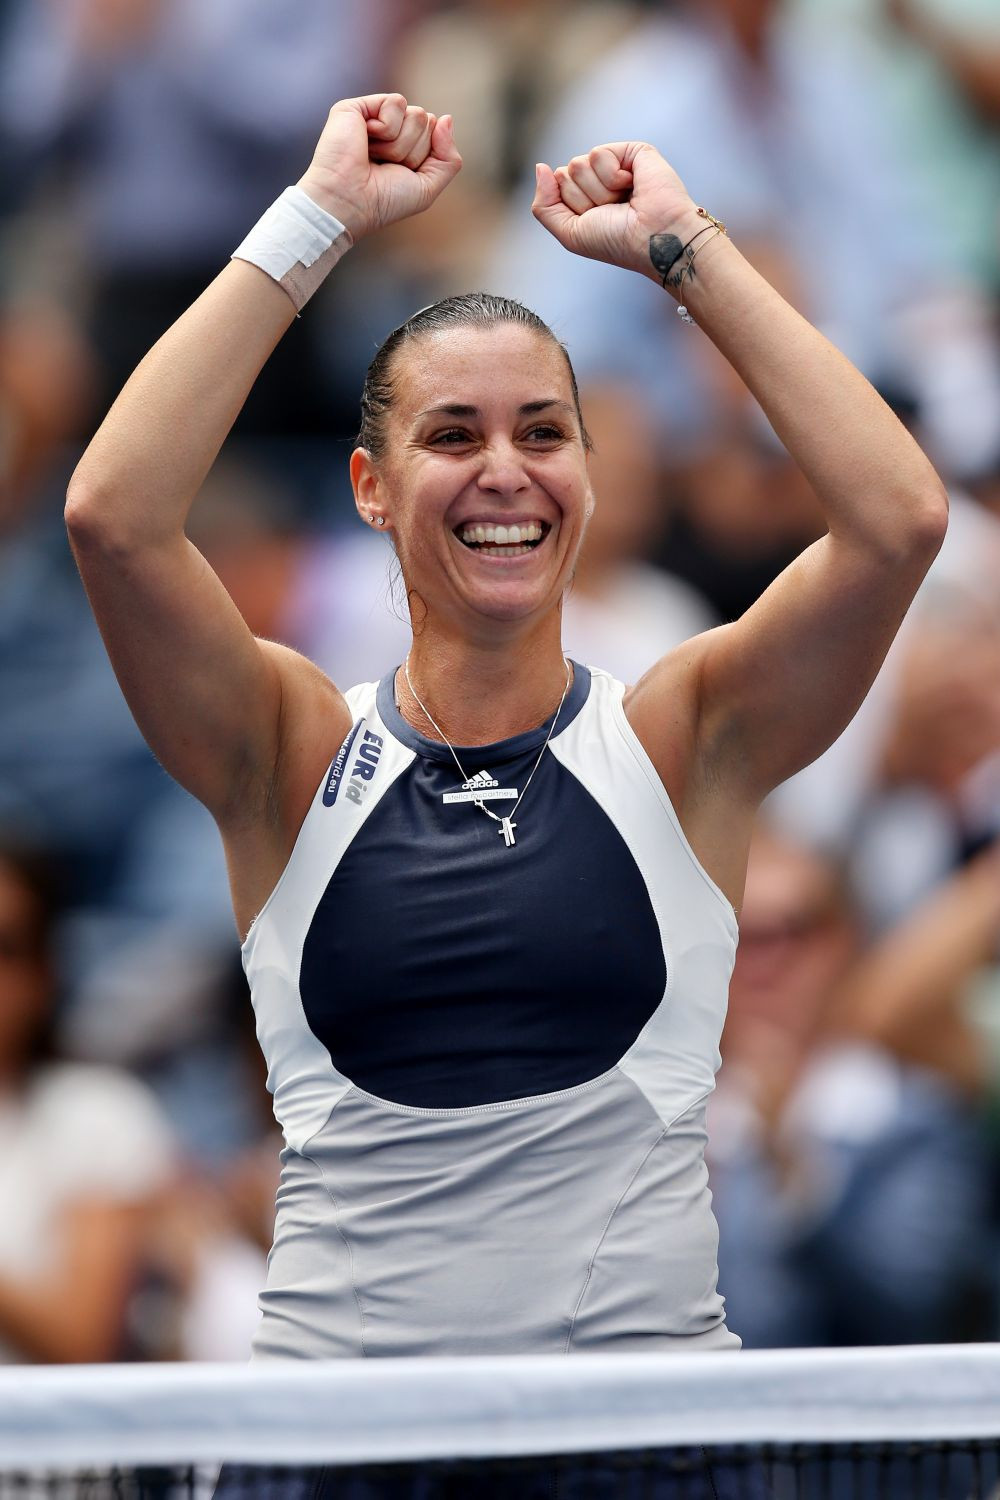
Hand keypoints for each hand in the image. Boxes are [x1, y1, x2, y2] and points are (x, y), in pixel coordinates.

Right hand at [297, 93, 461, 243]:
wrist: (350, 201)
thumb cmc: (383, 201)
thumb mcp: (428, 187)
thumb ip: (448, 158)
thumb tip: (447, 118)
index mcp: (405, 145)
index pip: (436, 132)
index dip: (424, 157)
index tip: (401, 174)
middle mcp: (391, 129)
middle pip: (426, 121)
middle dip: (413, 151)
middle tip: (386, 166)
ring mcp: (374, 116)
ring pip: (415, 113)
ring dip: (399, 144)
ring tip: (374, 156)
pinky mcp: (359, 106)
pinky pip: (396, 102)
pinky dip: (387, 128)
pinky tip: (366, 140)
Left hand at [531, 141, 703, 285]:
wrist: (653, 238)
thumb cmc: (616, 241)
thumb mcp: (570, 233)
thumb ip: (544, 205)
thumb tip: (541, 167)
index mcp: (586, 197)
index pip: (557, 184)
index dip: (572, 206)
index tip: (597, 221)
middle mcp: (599, 179)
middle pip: (565, 173)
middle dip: (584, 199)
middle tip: (612, 211)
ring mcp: (616, 164)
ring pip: (579, 163)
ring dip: (599, 191)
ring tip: (624, 201)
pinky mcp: (632, 151)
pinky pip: (598, 153)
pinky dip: (612, 176)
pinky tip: (632, 186)